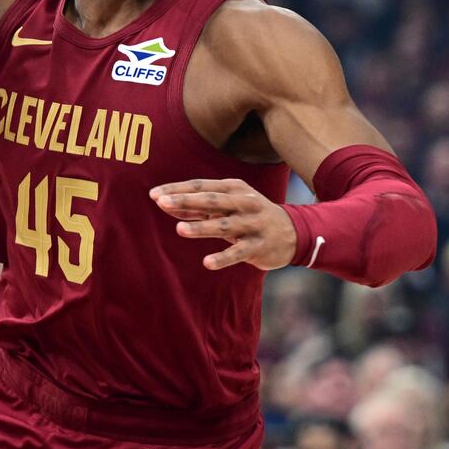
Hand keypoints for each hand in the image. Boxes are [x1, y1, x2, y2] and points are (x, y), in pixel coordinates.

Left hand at [150, 179, 297, 270]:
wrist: (293, 232)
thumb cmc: (250, 216)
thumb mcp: (229, 205)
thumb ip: (199, 207)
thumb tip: (165, 204)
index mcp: (234, 188)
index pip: (202, 186)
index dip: (178, 189)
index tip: (154, 194)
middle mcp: (245, 203)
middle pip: (212, 201)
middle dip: (187, 201)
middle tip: (162, 203)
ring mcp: (253, 224)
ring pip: (225, 225)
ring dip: (202, 227)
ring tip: (180, 230)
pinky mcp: (259, 246)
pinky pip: (238, 253)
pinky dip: (223, 258)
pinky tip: (207, 263)